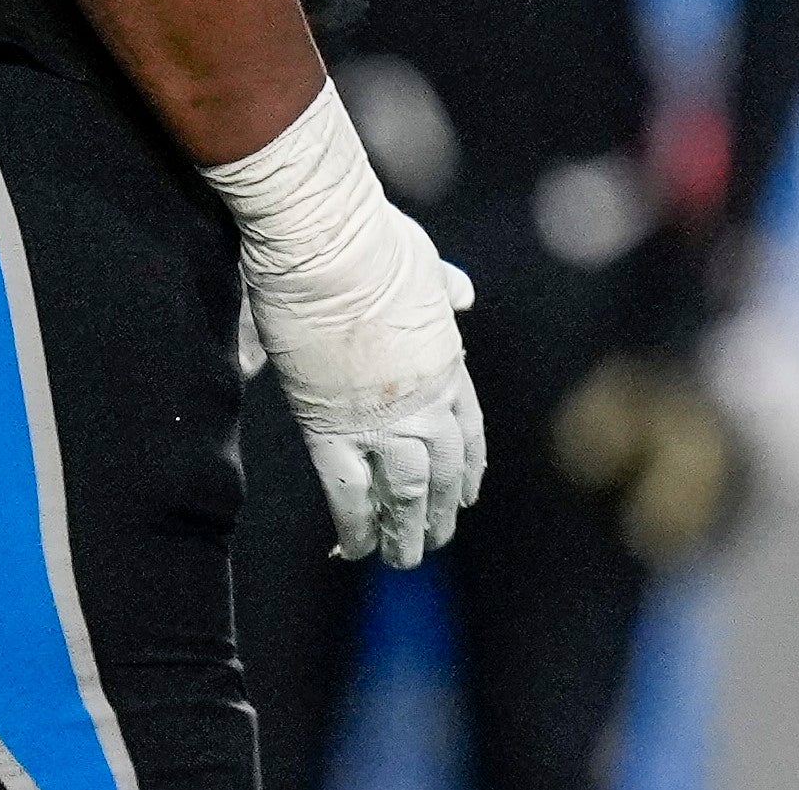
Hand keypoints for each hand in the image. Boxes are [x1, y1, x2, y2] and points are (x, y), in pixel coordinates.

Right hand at [207, 89, 484, 567]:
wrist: (328, 240)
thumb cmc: (370, 238)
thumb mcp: (426, 260)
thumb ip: (445, 286)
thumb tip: (465, 293)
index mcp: (448, 360)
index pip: (468, 428)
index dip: (469, 465)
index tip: (470, 492)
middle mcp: (426, 398)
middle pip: (444, 469)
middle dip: (442, 509)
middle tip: (436, 539)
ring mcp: (383, 417)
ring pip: (406, 492)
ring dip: (406, 530)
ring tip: (403, 560)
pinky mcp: (332, 428)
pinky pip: (350, 493)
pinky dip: (355, 525)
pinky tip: (354, 550)